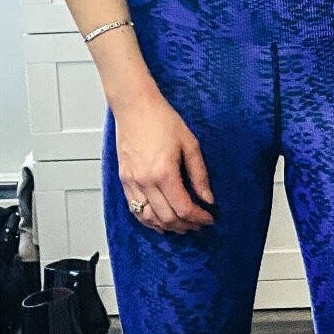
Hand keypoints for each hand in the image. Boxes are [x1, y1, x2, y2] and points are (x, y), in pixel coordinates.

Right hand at [111, 85, 214, 232]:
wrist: (134, 106)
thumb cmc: (161, 119)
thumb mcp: (190, 144)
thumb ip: (200, 174)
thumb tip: (208, 198)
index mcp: (164, 173)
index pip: (184, 208)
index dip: (199, 218)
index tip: (209, 218)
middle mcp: (145, 181)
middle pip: (167, 217)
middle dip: (186, 225)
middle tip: (198, 223)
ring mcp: (132, 182)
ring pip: (149, 218)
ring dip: (167, 226)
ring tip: (182, 226)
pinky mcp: (124, 180)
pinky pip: (135, 209)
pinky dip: (148, 220)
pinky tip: (160, 221)